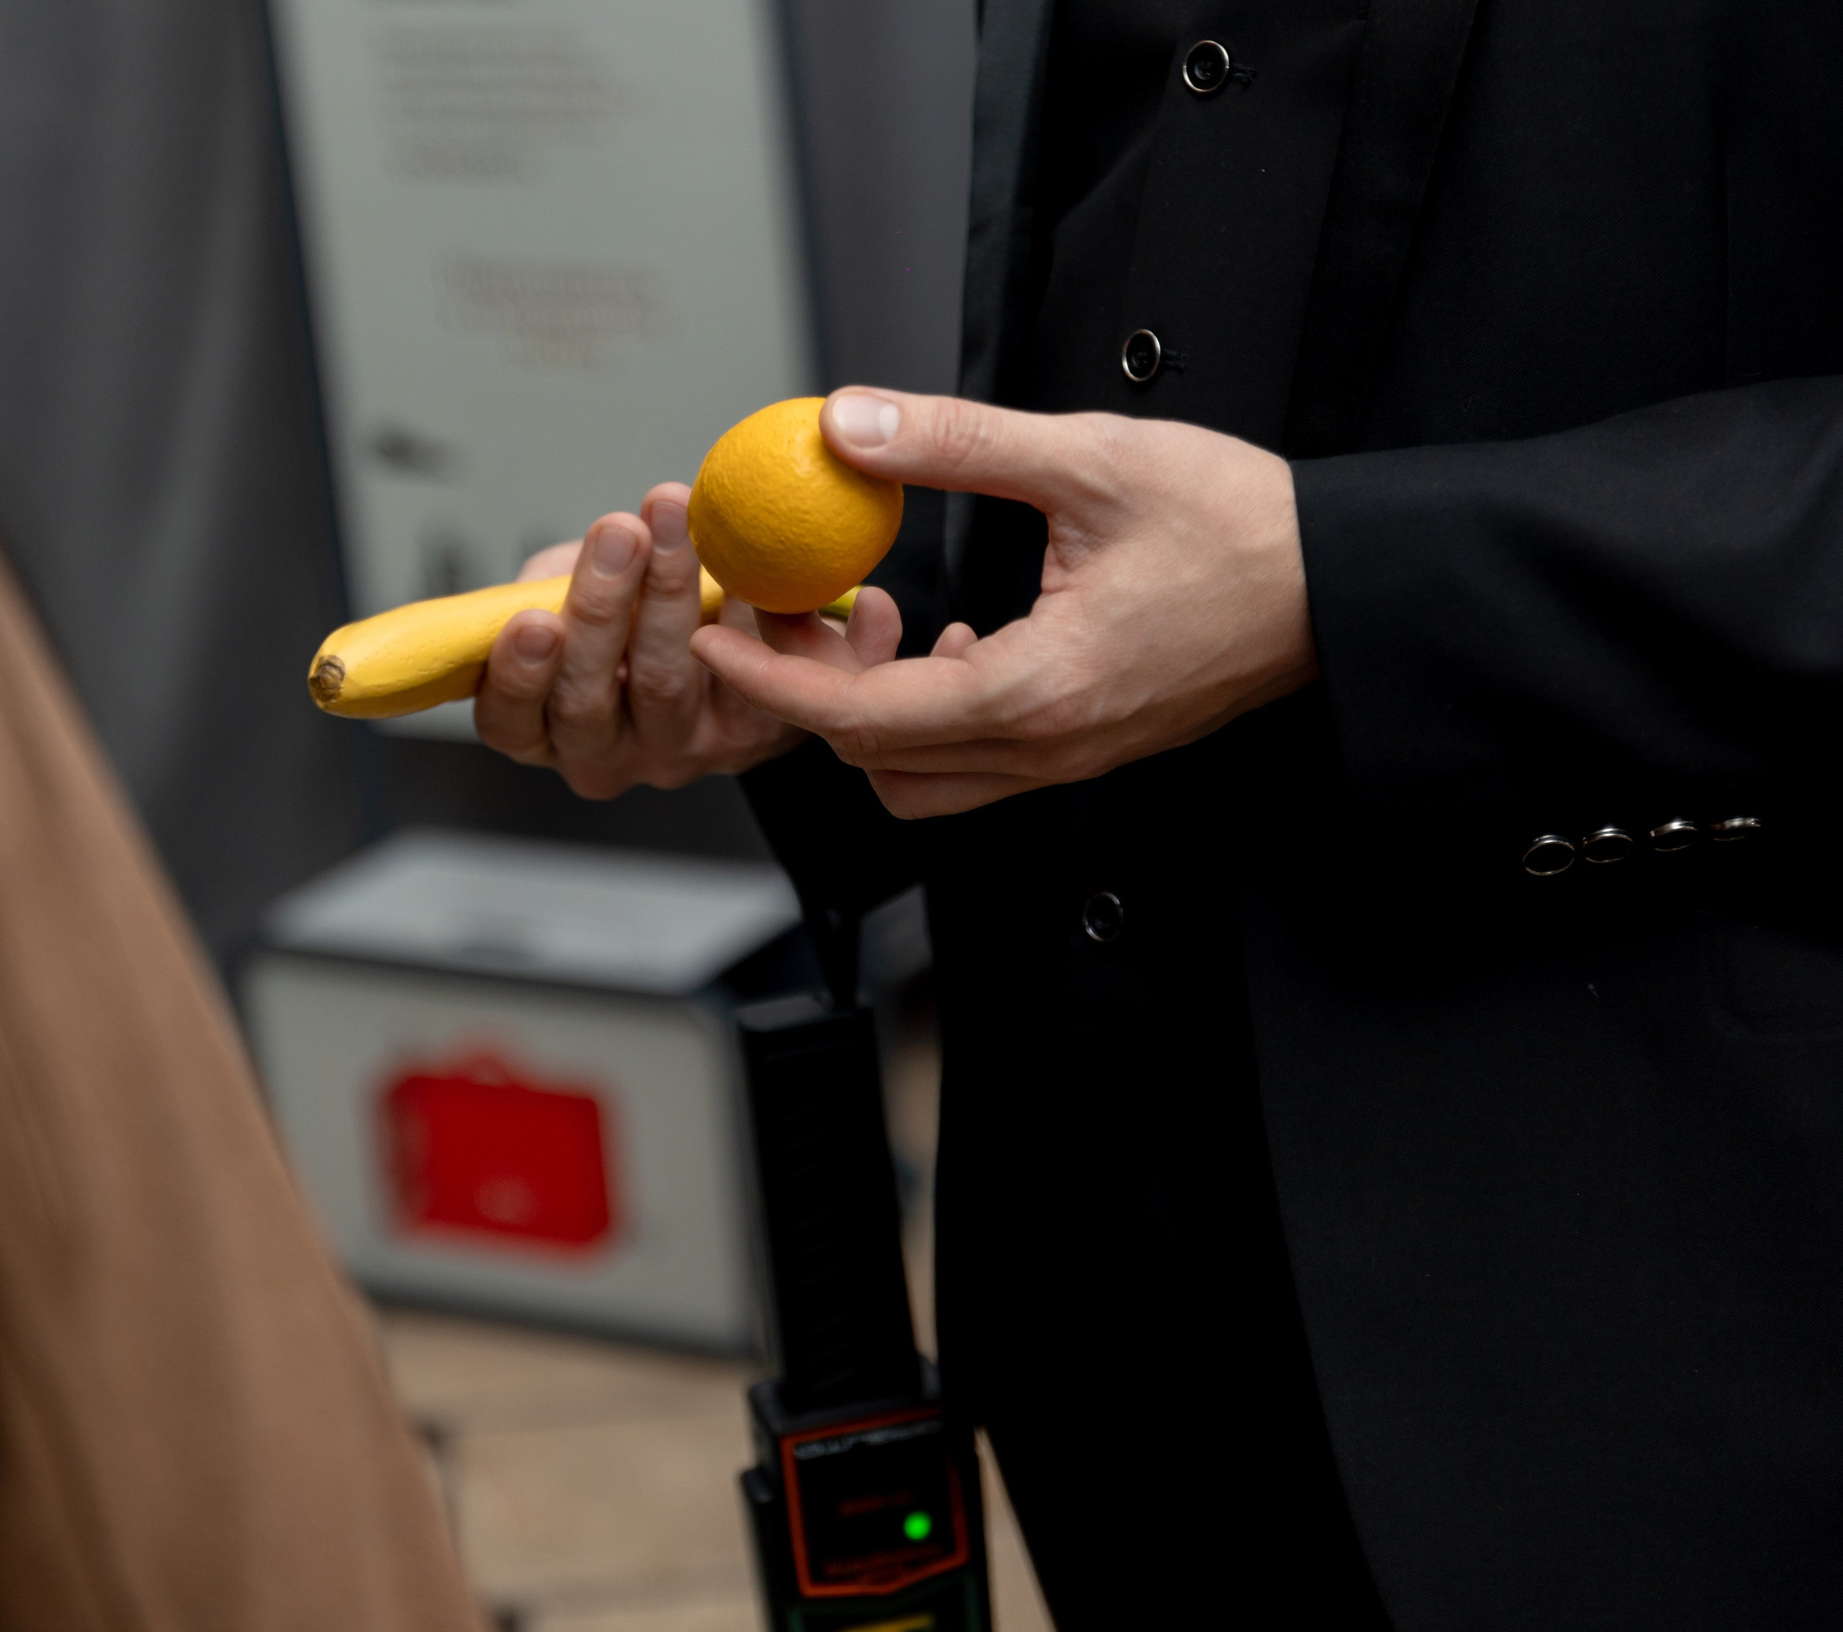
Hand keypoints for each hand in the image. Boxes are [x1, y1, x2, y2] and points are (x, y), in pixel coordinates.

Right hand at [475, 484, 818, 796]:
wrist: (721, 650)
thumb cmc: (622, 616)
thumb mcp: (564, 596)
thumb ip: (554, 584)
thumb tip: (578, 551)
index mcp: (538, 730)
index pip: (508, 721)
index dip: (518, 676)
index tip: (534, 619)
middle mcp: (599, 758)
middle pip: (584, 701)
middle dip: (599, 609)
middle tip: (619, 536)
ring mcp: (671, 755)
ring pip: (661, 681)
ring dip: (667, 591)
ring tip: (673, 519)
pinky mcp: (741, 739)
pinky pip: (740, 674)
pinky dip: (738, 608)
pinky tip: (740, 555)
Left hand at [690, 388, 1317, 817]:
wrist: (1342, 585)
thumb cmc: (1241, 527)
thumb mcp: (1091, 457)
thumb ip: (957, 442)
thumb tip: (848, 425)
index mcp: (1040, 690)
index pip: (864, 714)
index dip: (775, 679)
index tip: (716, 636)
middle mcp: (1048, 748)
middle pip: (874, 757)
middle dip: (807, 691)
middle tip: (776, 608)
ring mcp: (1068, 761)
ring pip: (920, 779)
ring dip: (866, 717)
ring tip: (859, 624)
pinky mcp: (1085, 750)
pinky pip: (972, 764)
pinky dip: (925, 719)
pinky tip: (942, 639)